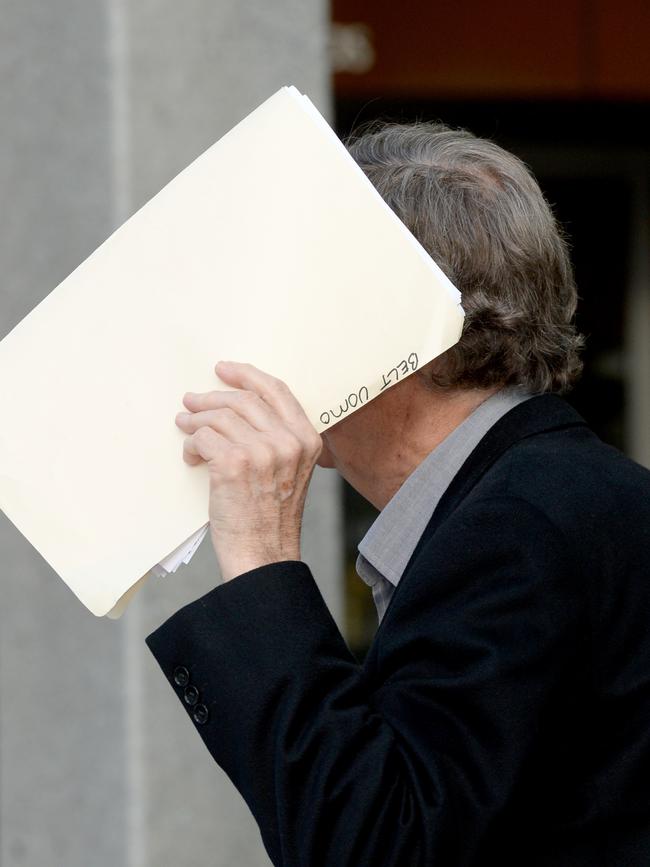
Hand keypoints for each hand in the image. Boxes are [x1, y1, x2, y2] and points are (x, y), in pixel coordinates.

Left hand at [174, 361, 322, 581]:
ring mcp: (262, 451)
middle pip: (243, 400)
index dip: (247, 376)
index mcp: (307, 439)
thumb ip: (276, 440)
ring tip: (184, 426)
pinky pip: (203, 438)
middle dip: (211, 397)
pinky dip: (191, 445)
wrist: (263, 555)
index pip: (277, 391)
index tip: (224, 370)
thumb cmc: (271, 518)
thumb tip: (235, 410)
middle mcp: (288, 441)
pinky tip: (191, 458)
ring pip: (219, 417)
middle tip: (191, 400)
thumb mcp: (290, 472)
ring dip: (195, 420)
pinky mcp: (233, 464)